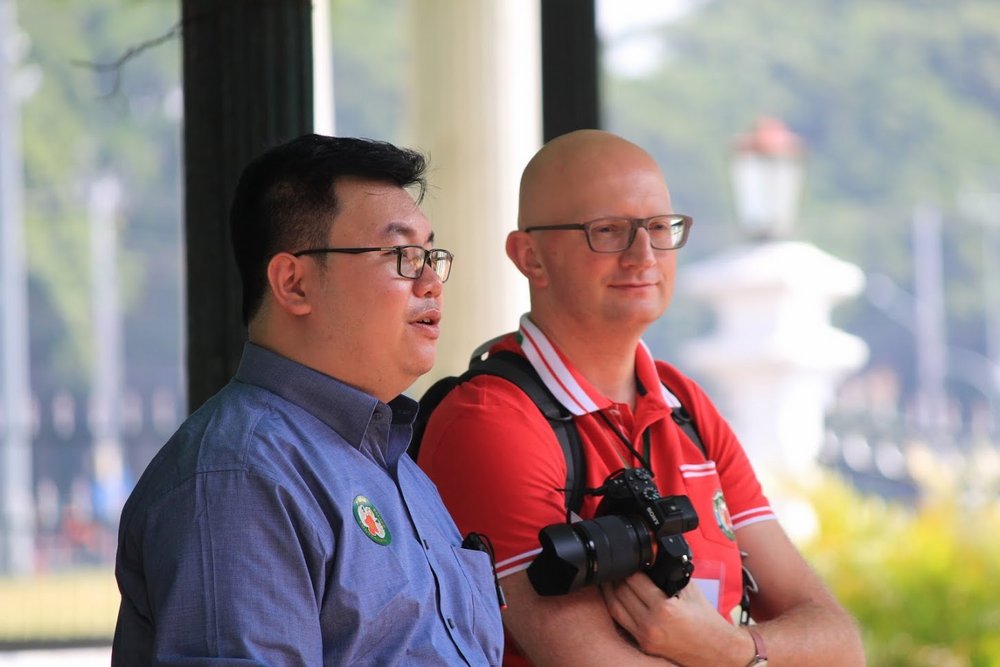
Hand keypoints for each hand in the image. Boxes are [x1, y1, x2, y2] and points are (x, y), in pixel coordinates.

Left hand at [601, 573, 743, 664]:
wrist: (716, 651)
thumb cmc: (707, 622)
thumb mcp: (690, 591)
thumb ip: (670, 574)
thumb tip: (653, 560)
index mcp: (664, 609)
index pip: (634, 581)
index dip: (629, 567)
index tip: (629, 560)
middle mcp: (651, 624)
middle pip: (621, 593)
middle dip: (617, 577)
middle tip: (616, 566)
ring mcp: (645, 637)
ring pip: (615, 608)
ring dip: (609, 591)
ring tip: (608, 578)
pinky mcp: (643, 645)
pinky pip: (621, 622)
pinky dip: (615, 607)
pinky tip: (614, 596)